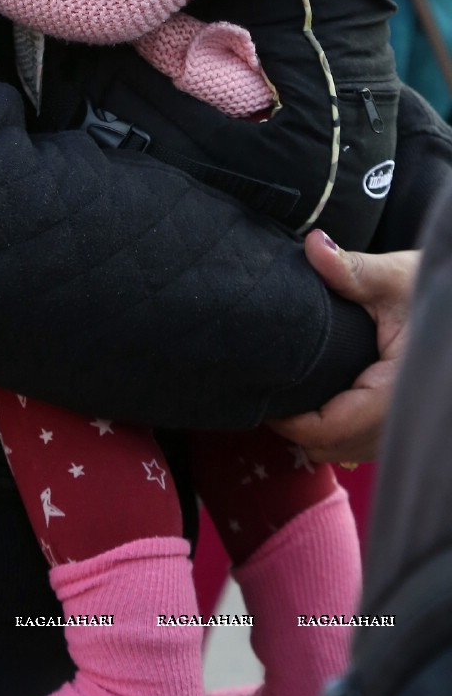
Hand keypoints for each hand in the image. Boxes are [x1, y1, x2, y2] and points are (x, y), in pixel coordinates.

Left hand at [267, 230, 417, 465]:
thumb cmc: (430, 291)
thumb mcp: (394, 278)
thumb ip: (352, 269)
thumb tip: (315, 245)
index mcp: (396, 392)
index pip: (332, 428)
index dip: (292, 419)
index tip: (265, 390)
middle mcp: (401, 420)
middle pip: (330, 445)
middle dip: (295, 424)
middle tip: (269, 385)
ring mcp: (400, 427)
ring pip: (341, 450)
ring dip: (313, 428)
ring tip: (289, 389)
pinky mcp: (396, 425)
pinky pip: (355, 444)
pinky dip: (332, 428)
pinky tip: (316, 396)